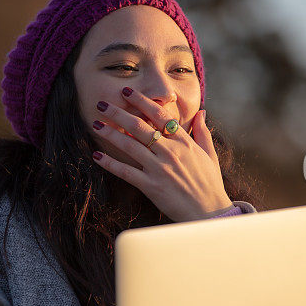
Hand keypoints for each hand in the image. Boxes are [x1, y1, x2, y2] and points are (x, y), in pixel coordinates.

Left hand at [91, 88, 232, 221]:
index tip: (127, 92)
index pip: (160, 115)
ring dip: (110, 133)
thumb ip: (203, 132)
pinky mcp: (151, 186)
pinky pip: (126, 172)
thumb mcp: (210, 155)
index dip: (141, 101)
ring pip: (129, 145)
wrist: (210, 213)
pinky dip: (110, 164)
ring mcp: (159, 169)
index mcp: (184, 142)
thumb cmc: (210, 184)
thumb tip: (202, 111)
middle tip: (102, 104)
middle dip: (118, 113)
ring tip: (95, 124)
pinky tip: (97, 156)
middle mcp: (170, 152)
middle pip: (139, 126)